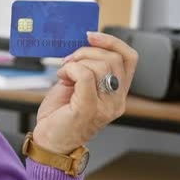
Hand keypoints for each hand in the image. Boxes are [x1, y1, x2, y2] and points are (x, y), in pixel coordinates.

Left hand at [31, 31, 138, 154]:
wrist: (49, 143)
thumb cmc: (60, 117)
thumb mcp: (77, 87)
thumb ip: (86, 69)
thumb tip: (84, 46)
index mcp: (117, 94)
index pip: (129, 59)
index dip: (112, 42)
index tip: (92, 36)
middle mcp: (116, 101)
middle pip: (114, 59)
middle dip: (87, 51)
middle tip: (69, 60)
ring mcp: (105, 107)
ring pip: (101, 65)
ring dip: (76, 61)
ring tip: (64, 72)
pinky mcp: (88, 109)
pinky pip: (85, 75)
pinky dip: (71, 69)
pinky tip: (62, 76)